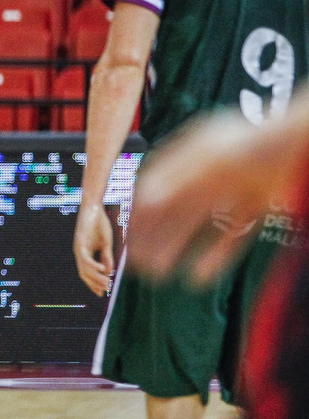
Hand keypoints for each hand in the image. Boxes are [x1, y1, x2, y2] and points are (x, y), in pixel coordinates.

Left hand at [73, 202, 115, 296]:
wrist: (94, 208)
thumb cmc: (99, 225)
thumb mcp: (106, 244)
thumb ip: (106, 257)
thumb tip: (108, 272)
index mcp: (85, 253)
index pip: (87, 272)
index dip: (93, 283)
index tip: (102, 293)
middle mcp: (79, 252)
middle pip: (84, 273)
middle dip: (94, 283)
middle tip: (105, 291)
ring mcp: (78, 247)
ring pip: (85, 268)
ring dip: (95, 277)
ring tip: (106, 283)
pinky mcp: (80, 241)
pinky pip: (85, 257)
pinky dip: (93, 265)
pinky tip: (102, 270)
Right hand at [125, 111, 287, 284]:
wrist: (304, 144)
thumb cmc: (259, 145)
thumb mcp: (208, 161)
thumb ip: (176, 181)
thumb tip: (144, 202)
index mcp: (192, 151)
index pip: (155, 183)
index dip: (138, 212)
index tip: (127, 238)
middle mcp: (211, 168)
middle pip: (175, 206)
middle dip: (154, 236)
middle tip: (139, 264)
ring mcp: (238, 187)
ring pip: (199, 222)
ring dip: (177, 248)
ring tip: (162, 274)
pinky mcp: (261, 204)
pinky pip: (233, 232)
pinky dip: (215, 255)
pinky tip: (201, 275)